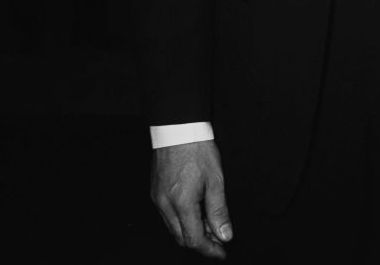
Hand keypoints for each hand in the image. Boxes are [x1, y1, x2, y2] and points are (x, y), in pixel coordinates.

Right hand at [151, 140, 232, 257]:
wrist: (178, 128)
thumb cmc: (197, 149)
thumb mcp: (216, 179)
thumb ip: (219, 210)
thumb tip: (224, 235)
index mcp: (182, 203)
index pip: (194, 239)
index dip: (209, 249)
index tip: (222, 251)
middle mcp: (166, 205)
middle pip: (182, 238)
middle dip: (201, 241)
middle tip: (218, 236)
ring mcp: (158, 199)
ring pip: (173, 228)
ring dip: (190, 231)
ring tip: (208, 222)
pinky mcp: (155, 192)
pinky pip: (167, 216)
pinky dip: (181, 219)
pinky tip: (194, 210)